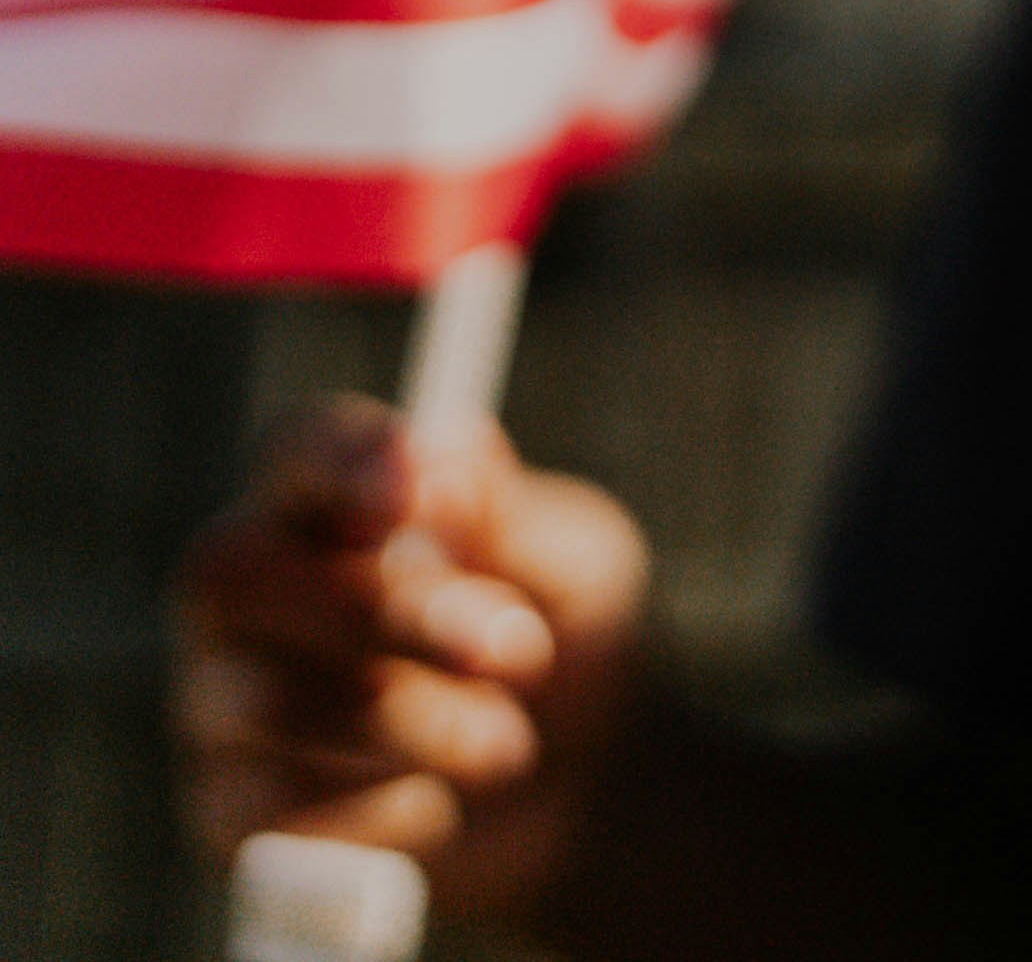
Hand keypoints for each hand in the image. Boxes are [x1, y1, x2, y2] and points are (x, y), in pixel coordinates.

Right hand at [176, 397, 648, 920]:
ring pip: (266, 700)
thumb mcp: (573, 567)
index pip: (297, 451)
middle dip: (383, 613)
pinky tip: (434, 800)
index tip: (418, 496)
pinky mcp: (228, 810)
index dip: (340, 463)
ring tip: (507, 743)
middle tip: (516, 649)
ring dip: (414, 723)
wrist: (580, 776)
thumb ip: (513, 522)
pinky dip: (382, 807)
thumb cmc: (562, 634)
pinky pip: (275, 808)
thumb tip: (454, 464)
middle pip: (239, 574)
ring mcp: (222, 702)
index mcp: (331, 502)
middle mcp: (249, 593)